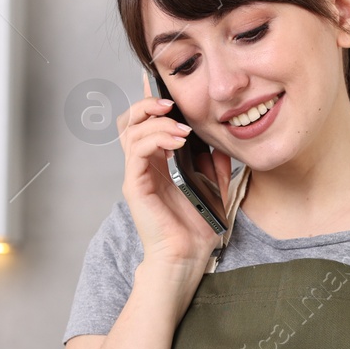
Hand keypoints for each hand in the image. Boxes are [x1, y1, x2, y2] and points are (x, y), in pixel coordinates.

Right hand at [117, 96, 234, 270]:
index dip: (152, 103)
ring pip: (131, 131)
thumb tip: (219, 142)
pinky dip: (156, 138)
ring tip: (182, 129)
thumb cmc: (196, 228)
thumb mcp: (214, 188)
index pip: (146, 124)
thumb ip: (214, 164)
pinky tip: (178, 142)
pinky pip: (137, 151)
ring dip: (157, 122)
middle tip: (170, 103)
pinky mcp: (135, 185)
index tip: (169, 91)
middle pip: (130, 121)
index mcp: (158, 163)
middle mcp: (143, 166)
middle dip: (147, 104)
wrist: (187, 257)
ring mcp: (137, 175)